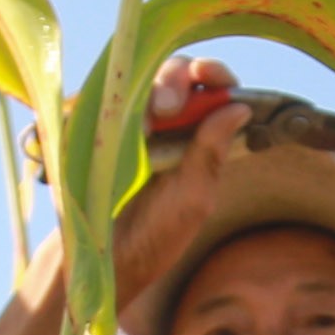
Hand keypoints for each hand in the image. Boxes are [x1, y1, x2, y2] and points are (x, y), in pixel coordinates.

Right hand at [107, 55, 251, 315]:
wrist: (98, 261)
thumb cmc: (152, 237)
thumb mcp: (190, 200)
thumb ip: (211, 154)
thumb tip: (239, 107)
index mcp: (197, 139)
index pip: (209, 90)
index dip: (212, 73)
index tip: (207, 75)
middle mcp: (166, 127)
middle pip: (173, 76)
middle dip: (174, 81)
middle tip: (166, 109)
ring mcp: (128, 127)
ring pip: (138, 82)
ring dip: (144, 94)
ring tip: (142, 125)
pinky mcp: (95, 132)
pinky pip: (103, 102)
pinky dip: (112, 105)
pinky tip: (116, 125)